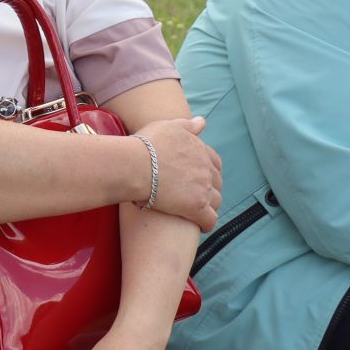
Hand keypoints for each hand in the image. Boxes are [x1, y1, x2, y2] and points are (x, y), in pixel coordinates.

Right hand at [134, 116, 221, 230]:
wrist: (133, 165)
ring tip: (198, 213)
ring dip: (209, 207)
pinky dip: (207, 224)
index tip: (199, 178)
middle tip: (196, 197)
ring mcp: (202, 188)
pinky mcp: (196, 207)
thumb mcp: (167, 127)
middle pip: (216, 183)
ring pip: (216, 202)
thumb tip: (203, 122)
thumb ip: (187, 125)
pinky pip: (209, 220)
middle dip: (210, 190)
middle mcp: (205, 168)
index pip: (214, 163)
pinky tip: (200, 227)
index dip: (208, 171)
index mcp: (200, 150)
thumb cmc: (145, 145)